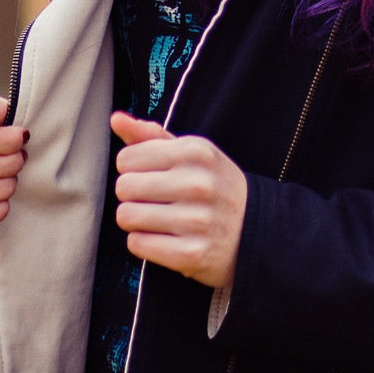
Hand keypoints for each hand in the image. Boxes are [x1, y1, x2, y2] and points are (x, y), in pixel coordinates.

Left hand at [111, 110, 247, 288]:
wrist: (257, 232)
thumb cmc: (215, 188)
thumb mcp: (193, 154)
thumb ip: (151, 136)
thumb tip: (116, 119)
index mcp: (196, 152)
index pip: (126, 158)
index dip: (133, 169)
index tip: (151, 176)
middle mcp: (198, 184)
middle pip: (123, 187)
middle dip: (132, 196)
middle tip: (154, 200)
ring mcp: (196, 221)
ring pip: (126, 216)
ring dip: (136, 220)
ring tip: (157, 219)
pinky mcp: (191, 254)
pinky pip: (137, 244)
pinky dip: (144, 242)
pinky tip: (164, 238)